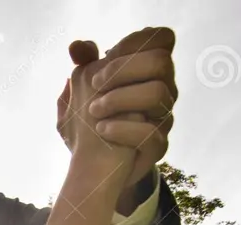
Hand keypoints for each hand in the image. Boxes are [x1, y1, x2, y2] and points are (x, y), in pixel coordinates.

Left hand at [59, 29, 176, 204]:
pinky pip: (151, 133)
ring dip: (119, 99)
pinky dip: (122, 130)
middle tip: (95, 84)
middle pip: (160, 62)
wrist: (94, 170)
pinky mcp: (159, 146)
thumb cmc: (89, 126)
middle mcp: (162, 91)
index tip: (104, 57)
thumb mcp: (81, 95)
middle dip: (123, 69)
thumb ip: (83, 67)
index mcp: (147, 73)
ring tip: (93, 111)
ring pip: (158, 94)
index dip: (136, 41)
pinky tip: (102, 130)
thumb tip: (77, 47)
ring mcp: (163, 119)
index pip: (162, 39)